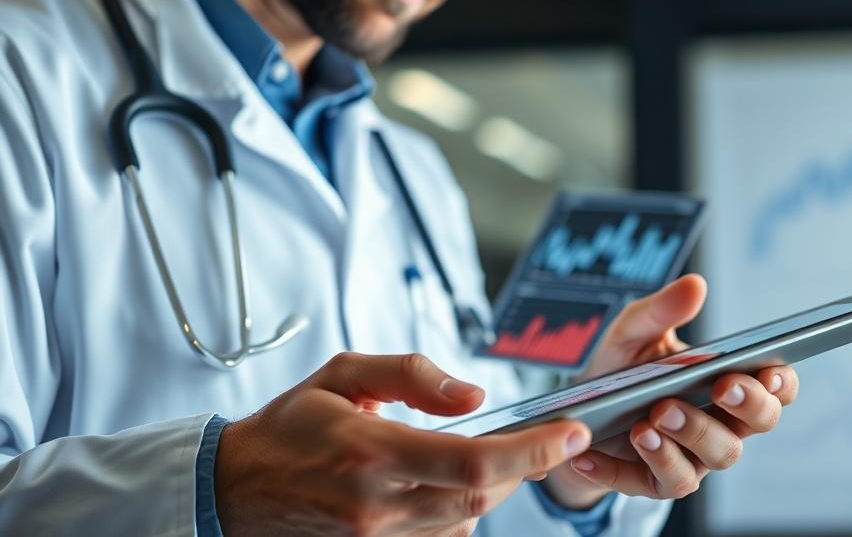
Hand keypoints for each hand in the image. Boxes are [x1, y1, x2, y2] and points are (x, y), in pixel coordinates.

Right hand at [216, 352, 591, 535]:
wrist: (234, 488)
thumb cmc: (290, 426)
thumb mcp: (344, 374)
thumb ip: (412, 375)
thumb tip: (473, 396)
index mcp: (373, 451)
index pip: (474, 462)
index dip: (533, 451)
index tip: (571, 432)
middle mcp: (378, 504)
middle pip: (482, 499)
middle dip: (526, 467)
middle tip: (547, 438)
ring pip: (466, 523)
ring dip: (493, 489)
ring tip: (490, 455)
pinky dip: (461, 512)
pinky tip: (448, 485)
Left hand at [541, 275, 798, 508]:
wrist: (578, 410)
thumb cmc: (620, 367)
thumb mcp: (630, 331)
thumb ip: (661, 310)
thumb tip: (695, 285)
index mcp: (726, 382)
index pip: (775, 387)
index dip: (780, 382)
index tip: (768, 370)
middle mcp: (720, 422)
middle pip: (758, 422)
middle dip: (745, 405)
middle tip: (718, 386)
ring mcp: (694, 456)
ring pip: (716, 456)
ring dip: (689, 435)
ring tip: (651, 420)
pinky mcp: (657, 481)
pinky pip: (656, 482)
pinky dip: (621, 468)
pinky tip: (593, 452)